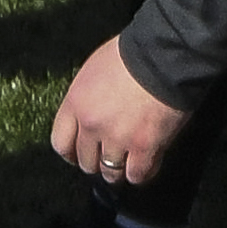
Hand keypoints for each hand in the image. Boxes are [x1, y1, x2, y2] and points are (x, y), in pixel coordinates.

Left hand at [50, 37, 191, 190]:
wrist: (166, 54)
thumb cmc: (133, 53)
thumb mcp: (94, 69)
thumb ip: (87, 96)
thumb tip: (89, 110)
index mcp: (75, 103)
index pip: (60, 142)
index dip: (70, 153)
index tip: (78, 155)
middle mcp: (91, 125)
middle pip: (86, 161)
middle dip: (96, 162)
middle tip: (108, 158)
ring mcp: (117, 138)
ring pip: (110, 172)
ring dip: (118, 171)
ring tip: (126, 166)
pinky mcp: (144, 146)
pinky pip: (137, 174)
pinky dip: (141, 173)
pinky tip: (146, 166)